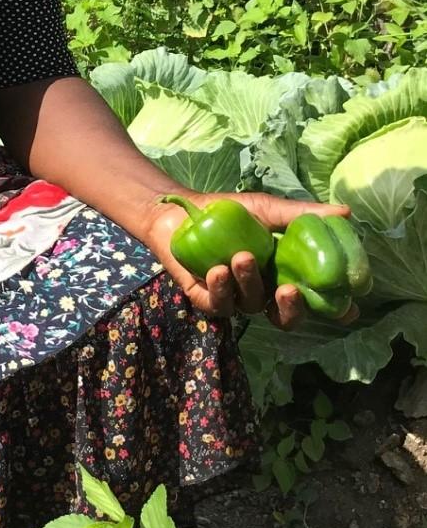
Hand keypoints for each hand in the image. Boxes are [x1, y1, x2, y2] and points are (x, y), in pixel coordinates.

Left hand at [142, 191, 359, 329]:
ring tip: (242, 257)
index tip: (346, 310)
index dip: (331, 311)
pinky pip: (217, 304)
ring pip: (249, 305)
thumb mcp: (267, 209)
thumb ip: (300, 215)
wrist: (182, 211)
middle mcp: (261, 292)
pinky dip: (220, 289)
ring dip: (249, 283)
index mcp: (282, 276)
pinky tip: (218, 270)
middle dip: (291, 309)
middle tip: (290, 290)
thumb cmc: (228, 212)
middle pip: (284, 318)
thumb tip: (345, 213)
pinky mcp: (204, 297)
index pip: (312, 302)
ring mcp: (234, 297)